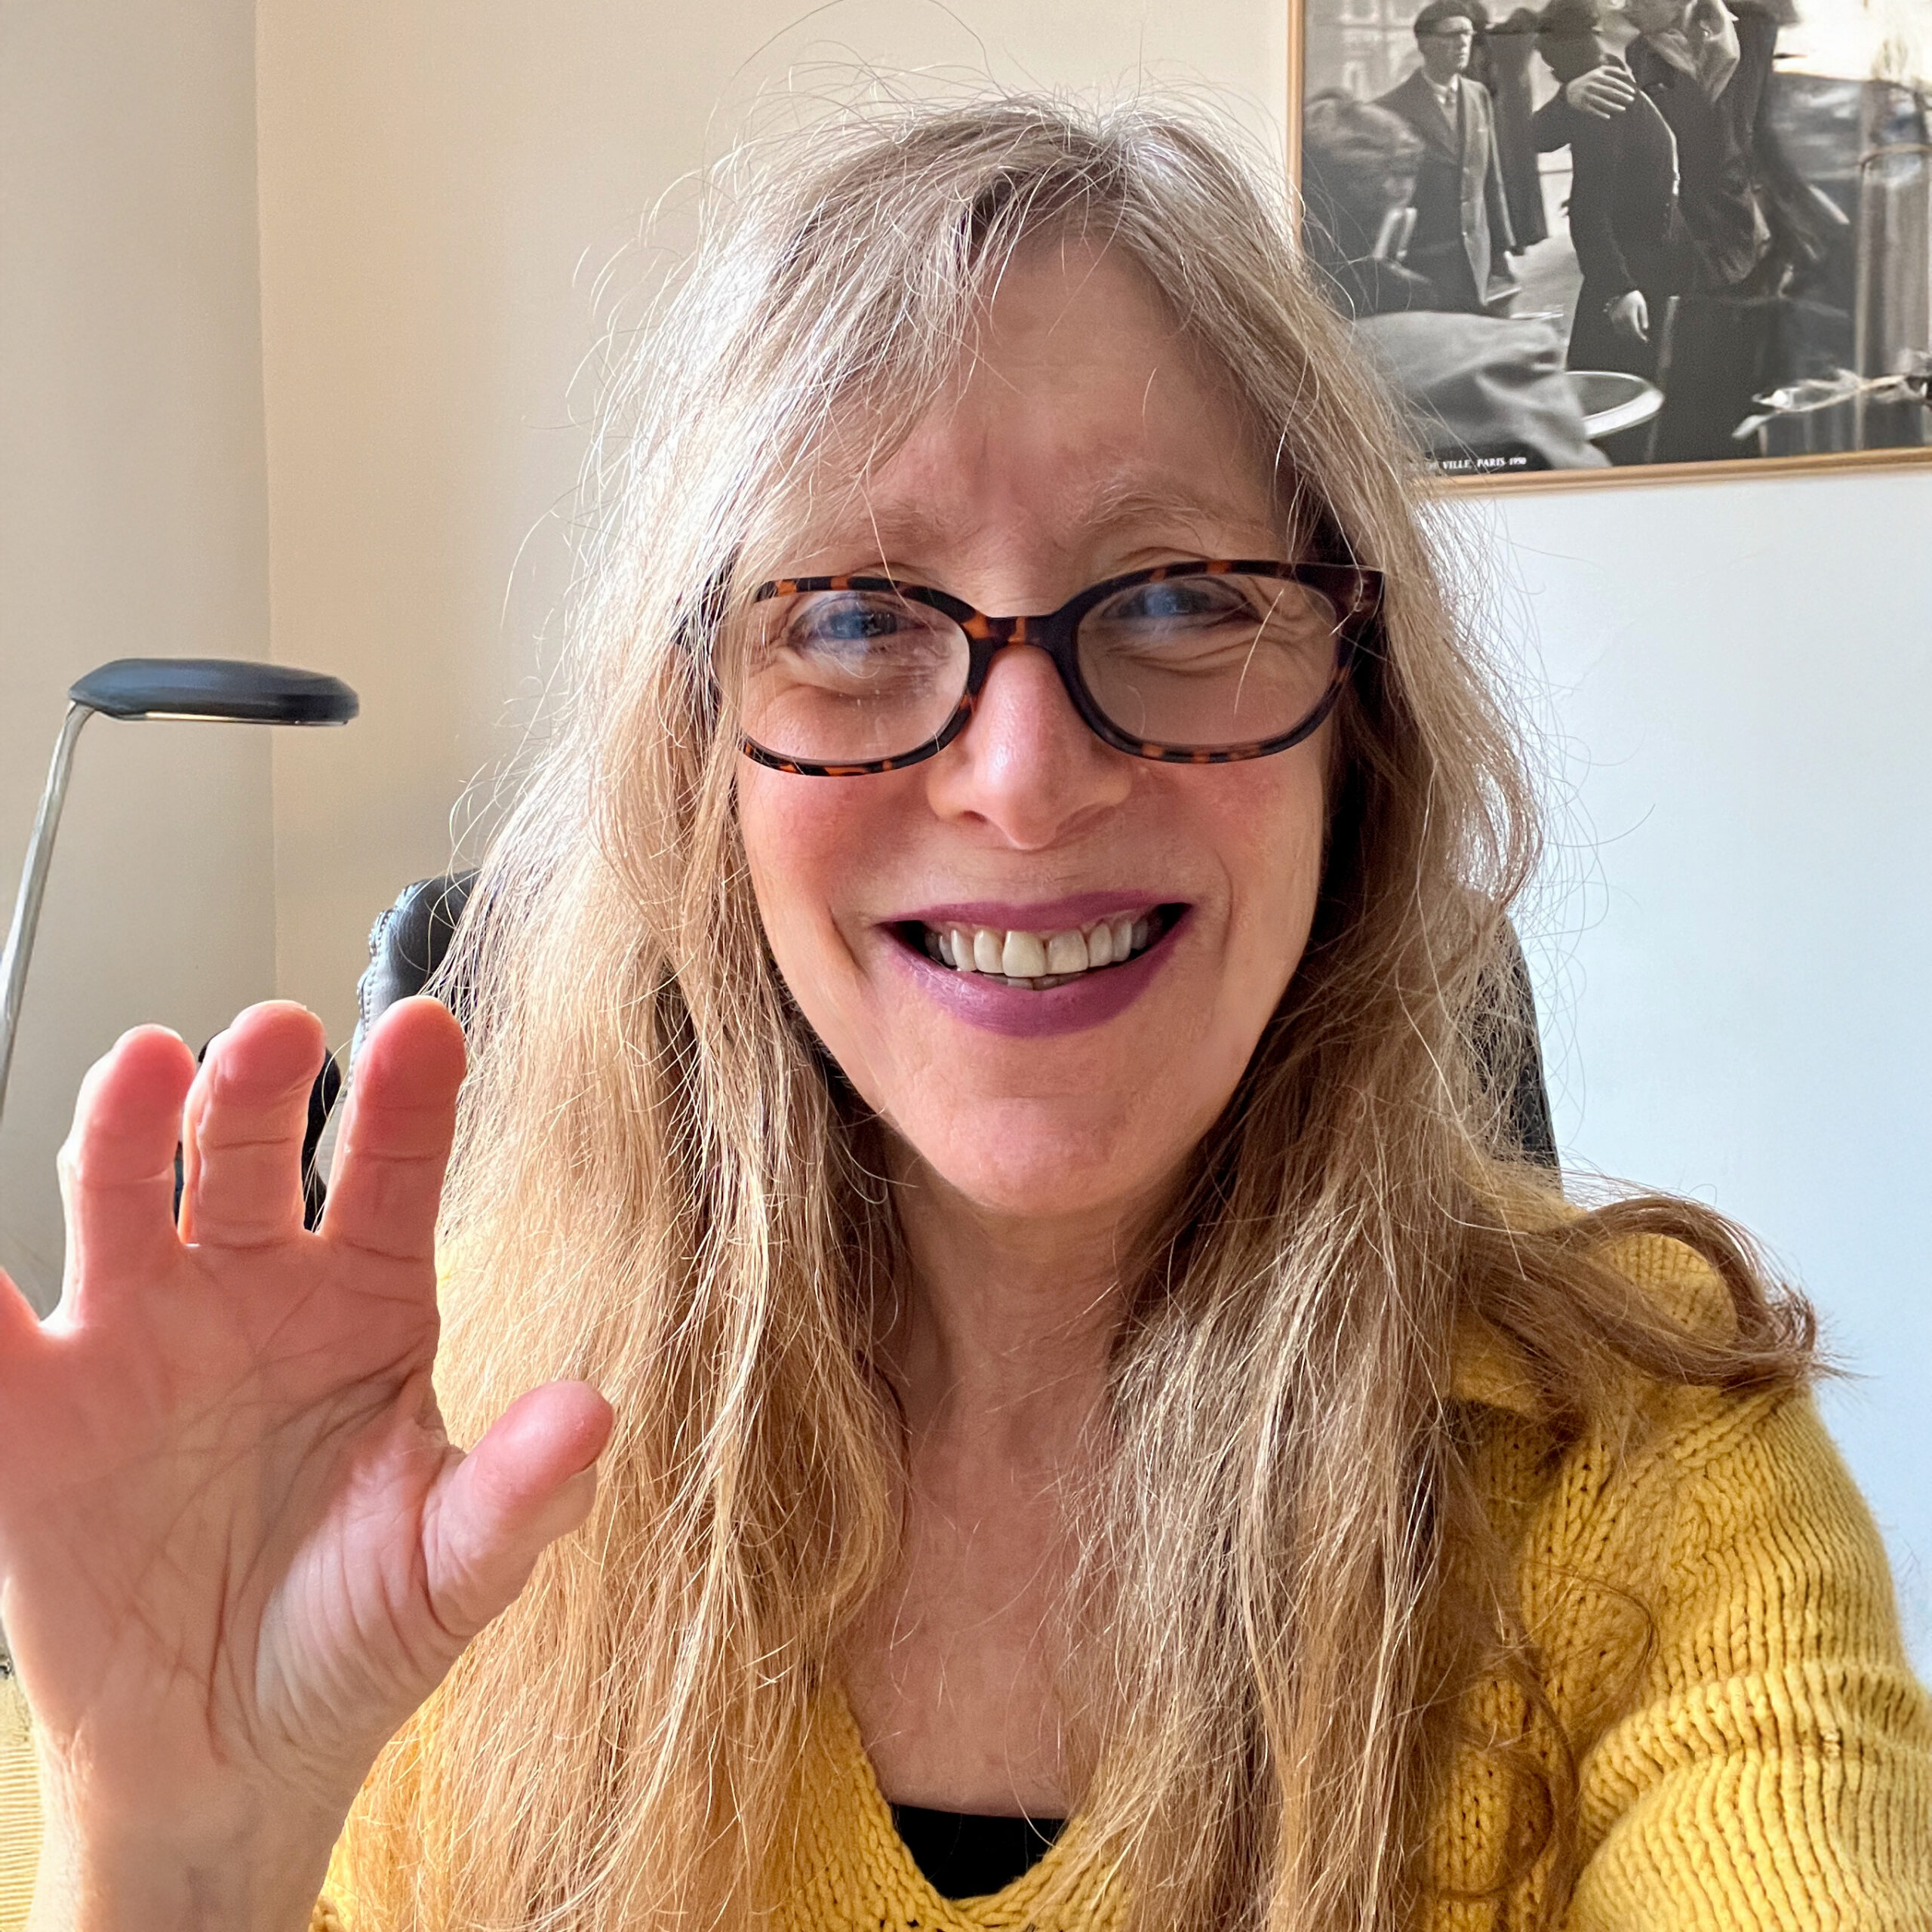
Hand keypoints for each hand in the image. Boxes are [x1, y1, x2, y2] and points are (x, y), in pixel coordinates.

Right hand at [0, 1001, 611, 1931]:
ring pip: (126, 1193)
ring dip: (131, 1124)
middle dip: (261, 1083)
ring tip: (146, 1065)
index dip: (413, 1101)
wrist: (228, 1756)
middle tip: (277, 1033)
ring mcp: (140, 1335)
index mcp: (374, 1308)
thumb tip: (594, 1413)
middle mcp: (257, 1293)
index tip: (428, 1029)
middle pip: (253, 1152)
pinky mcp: (35, 1409)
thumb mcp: (451, 1571)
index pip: (398, 1175)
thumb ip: (519, 1492)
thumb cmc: (358, 1638)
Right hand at [1565, 65, 1636, 117]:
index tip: (1633, 91)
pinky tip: (1609, 117)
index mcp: (1597, 76)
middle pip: (1610, 91)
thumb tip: (1628, 74)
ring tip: (1623, 109)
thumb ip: (1613, 70)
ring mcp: (1587, 95)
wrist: (1569, 91)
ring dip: (1614, 106)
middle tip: (1631, 100)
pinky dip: (1600, 114)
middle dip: (1622, 96)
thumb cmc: (1589, 80)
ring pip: (1603, 102)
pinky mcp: (1582, 105)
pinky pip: (1593, 110)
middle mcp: (1592, 85)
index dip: (1625, 86)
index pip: (1614, 81)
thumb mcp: (1599, 71)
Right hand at [1608, 288, 1649, 340]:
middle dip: (1635, 338)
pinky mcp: (1612, 319)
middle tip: (1641, 339)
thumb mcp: (1642, 305)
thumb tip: (1644, 328)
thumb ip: (1644, 317)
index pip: (1635, 331)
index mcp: (1629, 316)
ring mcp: (1615, 319)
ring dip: (1629, 336)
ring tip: (1635, 337)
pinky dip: (1623, 332)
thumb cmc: (1635, 297)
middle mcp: (1621, 319)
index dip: (1640, 337)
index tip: (1644, 340)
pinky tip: (1628, 332)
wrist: (1622, 290)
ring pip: (1622, 333)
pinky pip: (1617, 329)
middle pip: (1628, 333)